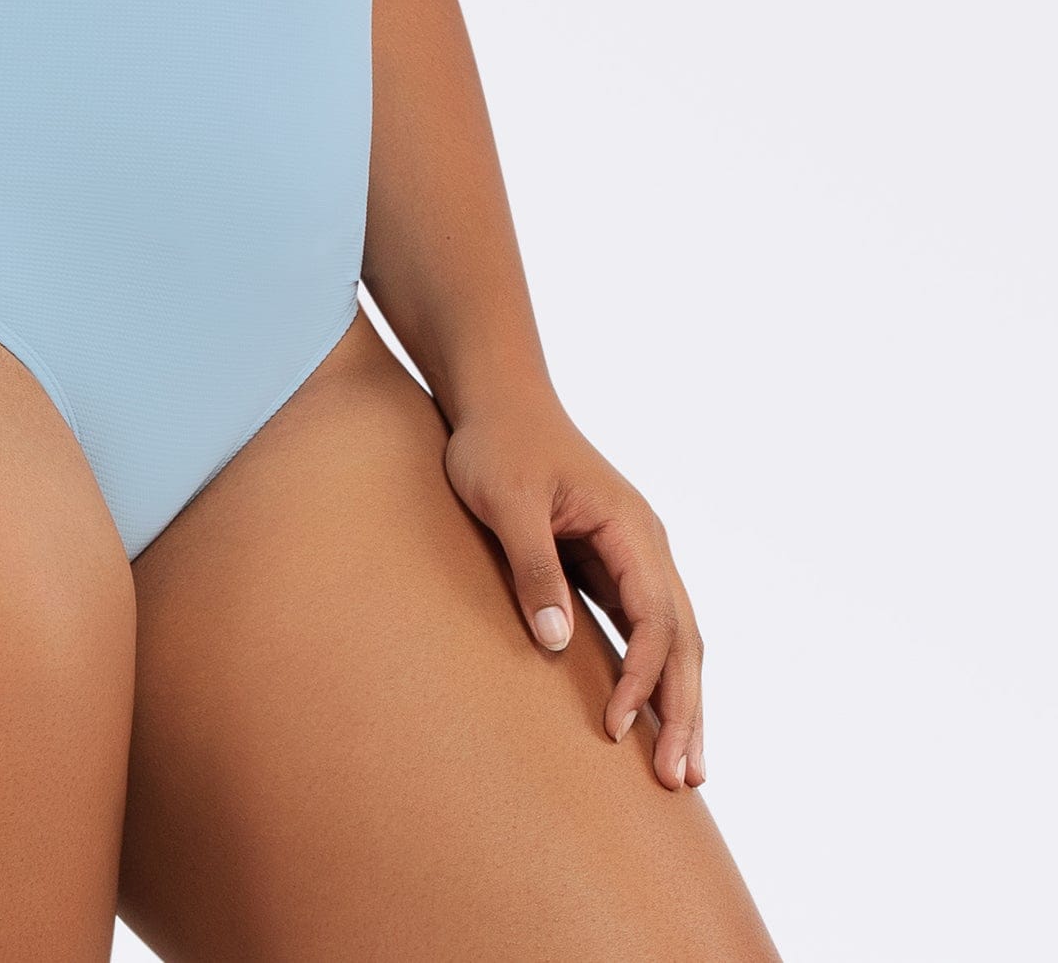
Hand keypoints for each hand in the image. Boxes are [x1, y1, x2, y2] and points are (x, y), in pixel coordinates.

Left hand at [444, 396, 705, 792]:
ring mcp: (632, 556)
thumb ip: (533, 566)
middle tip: (684, 780)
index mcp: (632, 529)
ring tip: (684, 769)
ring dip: (679, 701)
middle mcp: (645, 546)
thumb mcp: (507, 500)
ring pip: (673, 640)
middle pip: (683, 639)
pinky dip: (652, 675)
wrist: (496, 400)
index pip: (656, 618)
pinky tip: (648, 717)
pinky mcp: (608, 565)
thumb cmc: (498, 444)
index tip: (615, 727)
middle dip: (685, 709)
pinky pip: (643, 630)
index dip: (640, 678)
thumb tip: (554, 642)